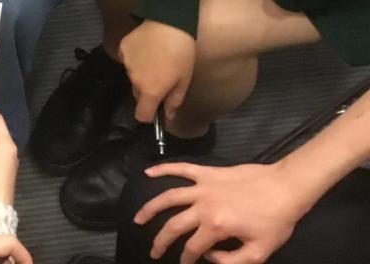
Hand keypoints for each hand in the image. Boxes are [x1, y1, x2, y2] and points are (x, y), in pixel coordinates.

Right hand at [119, 21, 196, 121]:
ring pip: (133, 76)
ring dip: (141, 74)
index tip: (157, 109)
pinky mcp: (122, 48)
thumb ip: (174, 101)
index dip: (149, 116)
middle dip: (148, 91)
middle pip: (138, 94)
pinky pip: (128, 60)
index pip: (141, 115)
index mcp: (150, 91)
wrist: (169, 23)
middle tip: (162, 77)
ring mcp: (126, 64)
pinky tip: (146, 49)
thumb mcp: (184, 80)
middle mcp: (134, 80)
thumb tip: (168, 115)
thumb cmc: (182, 54)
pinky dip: (135, 59)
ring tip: (155, 59)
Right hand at [134, 162, 309, 263]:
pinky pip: (180, 169)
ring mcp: (203, 187)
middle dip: (161, 241)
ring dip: (151, 207)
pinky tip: (148, 172)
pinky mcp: (207, 172)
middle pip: (174, 225)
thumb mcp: (260, 252)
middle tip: (153, 251)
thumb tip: (209, 256)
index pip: (192, 248)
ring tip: (138, 217)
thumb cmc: (276, 221)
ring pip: (169, 196)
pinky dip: (163, 168)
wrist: (286, 187)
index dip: (186, 260)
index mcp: (216, 227)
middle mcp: (203, 206)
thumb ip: (232, 261)